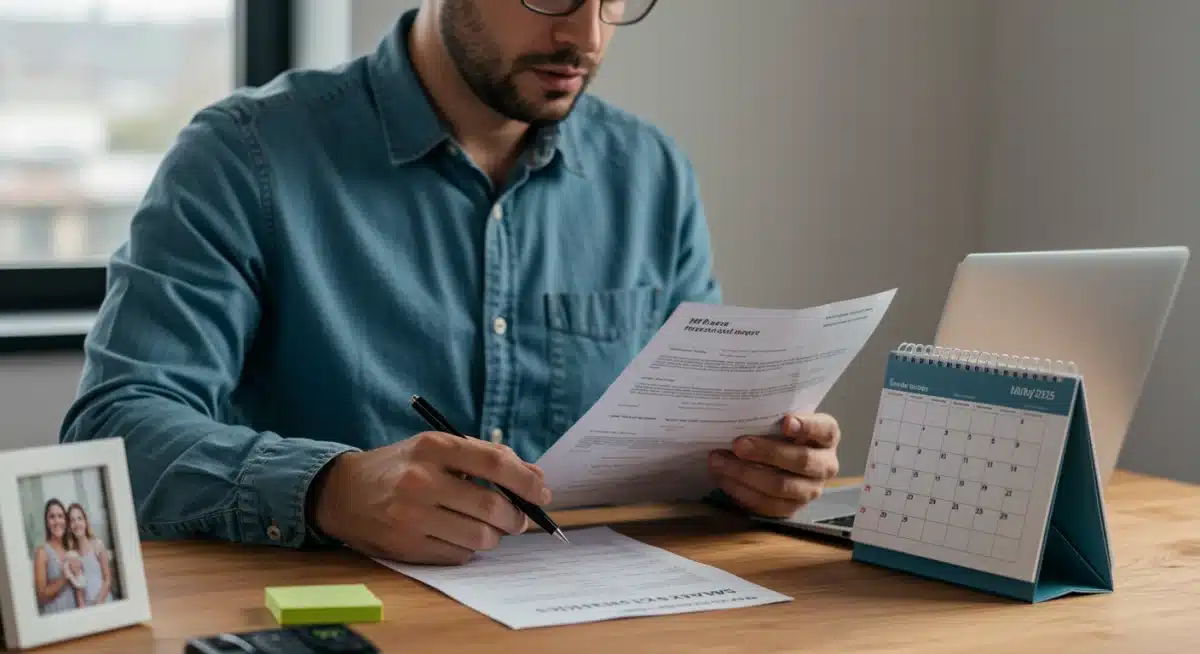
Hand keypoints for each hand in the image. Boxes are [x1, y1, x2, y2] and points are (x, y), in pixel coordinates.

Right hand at [311, 432, 550, 564]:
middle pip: (491, 507)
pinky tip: (458, 536)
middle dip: (516, 518)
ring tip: (488, 528)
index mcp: (433, 448)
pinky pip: (458, 555)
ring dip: (493, 536)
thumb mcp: (437, 448)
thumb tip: (535, 478)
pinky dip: (468, 548)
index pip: (494, 463)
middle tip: (519, 520)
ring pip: (479, 537)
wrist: (342, 492)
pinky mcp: (405, 546)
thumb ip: (485, 458)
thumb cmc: (401, 466)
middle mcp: (421, 480)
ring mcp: (411, 516)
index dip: (526, 481)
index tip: (543, 494)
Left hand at [708, 412, 840, 517]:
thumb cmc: (777, 431)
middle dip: (766, 453)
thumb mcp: (780, 418)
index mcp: (827, 436)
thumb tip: (740, 414)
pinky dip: (742, 492)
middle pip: (801, 461)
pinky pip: (768, 505)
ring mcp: (811, 490)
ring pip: (781, 487)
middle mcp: (825, 465)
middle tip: (738, 445)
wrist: (778, 457)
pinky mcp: (792, 509)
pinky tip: (725, 479)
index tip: (785, 422)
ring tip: (719, 462)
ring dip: (746, 474)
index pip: (824, 430)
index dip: (806, 427)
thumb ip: (772, 416)